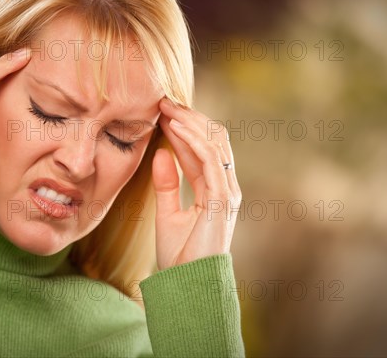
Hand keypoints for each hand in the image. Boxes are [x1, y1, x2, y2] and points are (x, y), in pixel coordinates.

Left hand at [152, 98, 241, 269]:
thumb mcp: (167, 213)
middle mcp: (225, 187)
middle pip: (212, 140)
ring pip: (214, 144)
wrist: (187, 284)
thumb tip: (160, 154)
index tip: (161, 112)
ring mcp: (227, 192)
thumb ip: (166, 184)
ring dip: (190, 122)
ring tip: (166, 107)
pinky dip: (193, 141)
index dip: (183, 128)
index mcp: (214, 190)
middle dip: (189, 118)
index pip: (202, 149)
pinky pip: (209, 161)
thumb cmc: (180, 255)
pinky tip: (175, 128)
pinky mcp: (222, 199)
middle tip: (163, 101)